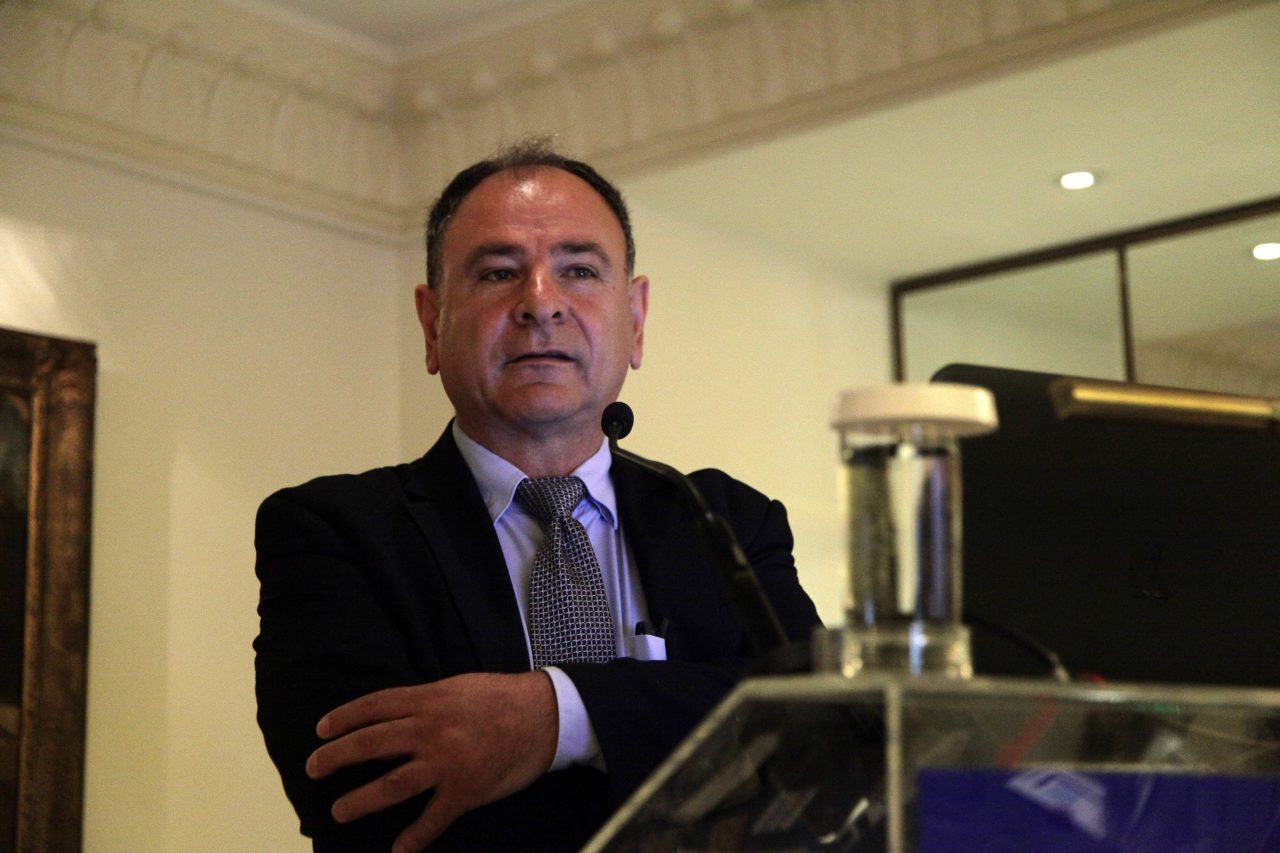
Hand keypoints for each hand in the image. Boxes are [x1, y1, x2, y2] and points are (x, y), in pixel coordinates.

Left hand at [306, 671, 557, 851]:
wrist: (545, 716)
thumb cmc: (503, 698)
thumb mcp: (458, 687)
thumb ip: (427, 701)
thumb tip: (398, 712)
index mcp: (428, 701)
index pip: (374, 707)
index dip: (343, 718)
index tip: (321, 729)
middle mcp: (430, 730)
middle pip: (371, 745)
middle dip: (336, 757)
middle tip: (313, 768)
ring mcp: (446, 763)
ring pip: (391, 785)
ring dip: (360, 800)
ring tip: (338, 810)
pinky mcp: (465, 790)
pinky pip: (432, 818)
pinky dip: (413, 838)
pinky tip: (397, 851)